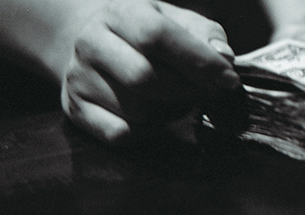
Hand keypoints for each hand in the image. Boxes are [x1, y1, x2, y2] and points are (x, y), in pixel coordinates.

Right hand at [62, 0, 244, 144]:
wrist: (92, 43)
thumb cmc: (145, 35)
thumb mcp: (175, 21)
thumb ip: (204, 34)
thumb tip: (224, 56)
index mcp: (119, 13)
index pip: (157, 35)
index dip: (199, 60)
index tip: (229, 79)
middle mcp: (90, 43)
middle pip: (145, 78)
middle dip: (188, 91)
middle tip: (210, 93)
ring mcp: (78, 78)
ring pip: (136, 110)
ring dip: (171, 111)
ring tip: (181, 99)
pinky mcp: (75, 109)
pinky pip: (120, 134)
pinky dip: (148, 132)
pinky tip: (156, 115)